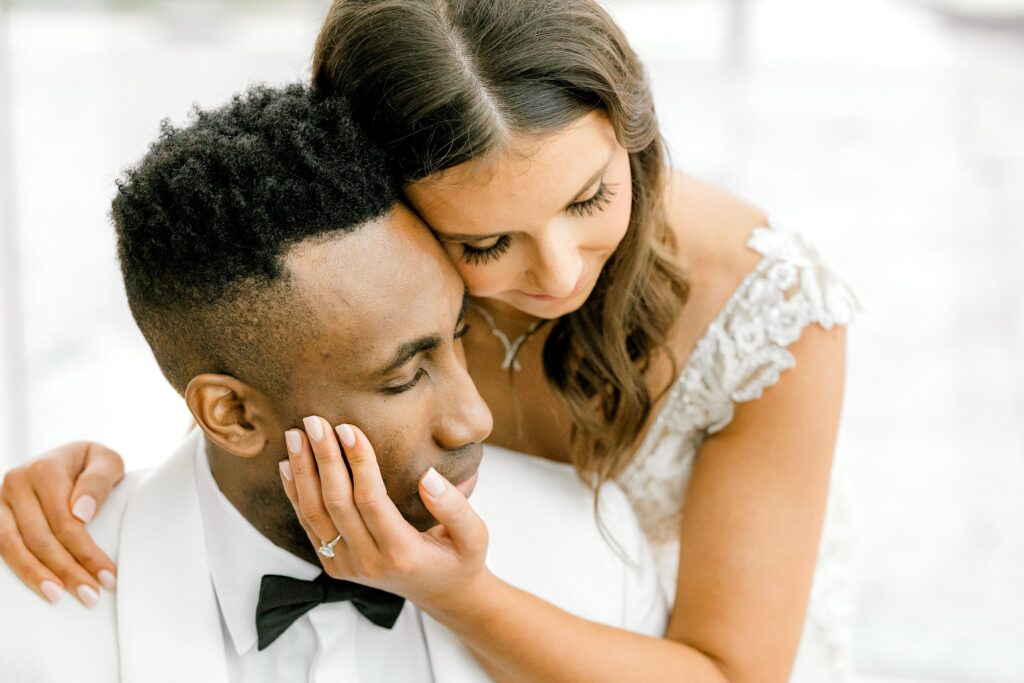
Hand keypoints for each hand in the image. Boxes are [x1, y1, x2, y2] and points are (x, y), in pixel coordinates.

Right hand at [0, 442, 123, 604]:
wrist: (65, 457)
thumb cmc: (90, 464)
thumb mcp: (106, 461)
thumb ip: (98, 482)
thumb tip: (81, 514)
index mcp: (45, 469)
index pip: (65, 521)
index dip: (86, 552)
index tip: (108, 577)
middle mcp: (16, 482)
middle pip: (40, 538)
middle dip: (67, 571)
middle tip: (91, 596)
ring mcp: (0, 500)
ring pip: (13, 546)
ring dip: (37, 576)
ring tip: (59, 597)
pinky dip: (16, 568)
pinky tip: (33, 586)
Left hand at [279, 417, 491, 612]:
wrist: (443, 595)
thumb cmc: (460, 558)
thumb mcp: (475, 535)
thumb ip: (455, 507)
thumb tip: (428, 476)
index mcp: (402, 553)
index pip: (371, 500)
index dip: (358, 462)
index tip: (349, 428)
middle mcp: (368, 562)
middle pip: (336, 504)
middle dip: (323, 458)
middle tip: (315, 421)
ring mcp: (347, 566)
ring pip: (315, 515)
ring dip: (303, 473)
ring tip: (295, 436)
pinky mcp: (335, 565)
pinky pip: (310, 527)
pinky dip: (296, 494)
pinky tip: (288, 466)